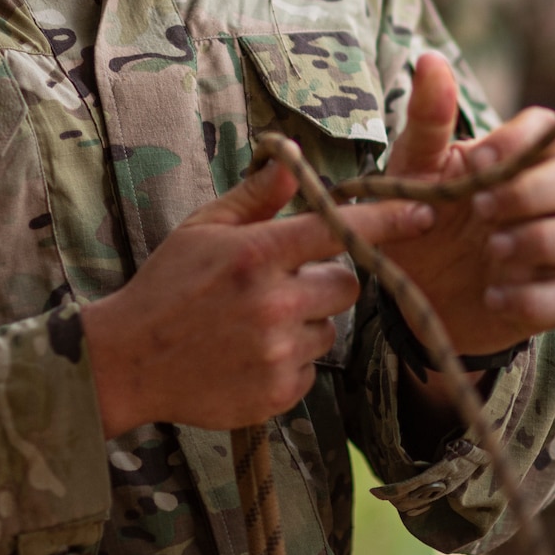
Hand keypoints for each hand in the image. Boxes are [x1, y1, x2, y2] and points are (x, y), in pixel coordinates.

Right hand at [84, 160, 435, 436]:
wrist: (129, 361)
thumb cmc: (167, 285)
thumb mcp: (203, 229)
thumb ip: (255, 197)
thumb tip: (293, 161)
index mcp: (257, 255)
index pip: (339, 230)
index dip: (387, 220)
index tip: (425, 210)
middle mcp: (274, 303)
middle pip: (346, 284)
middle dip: (326, 279)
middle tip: (285, 283)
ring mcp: (277, 353)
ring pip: (329, 328)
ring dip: (306, 322)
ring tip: (257, 322)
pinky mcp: (277, 394)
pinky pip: (311, 370)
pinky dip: (291, 361)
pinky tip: (251, 353)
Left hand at [381, 54, 554, 357]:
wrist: (406, 293)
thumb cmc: (416, 215)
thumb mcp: (412, 169)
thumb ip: (427, 119)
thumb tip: (430, 60)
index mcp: (514, 160)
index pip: (548, 130)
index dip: (521, 142)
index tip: (475, 162)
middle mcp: (544, 201)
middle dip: (533, 193)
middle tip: (481, 210)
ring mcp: (553, 252)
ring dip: (543, 242)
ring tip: (493, 251)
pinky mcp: (550, 301)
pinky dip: (534, 299)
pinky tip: (493, 296)